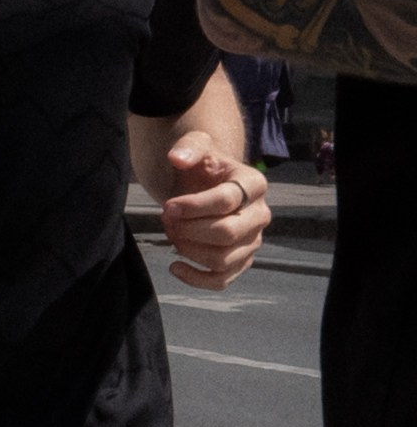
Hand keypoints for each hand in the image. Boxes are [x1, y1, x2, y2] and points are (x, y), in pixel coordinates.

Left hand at [159, 138, 269, 288]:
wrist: (208, 186)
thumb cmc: (203, 166)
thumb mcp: (196, 147)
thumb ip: (188, 147)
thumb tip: (178, 158)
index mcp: (254, 185)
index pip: (226, 201)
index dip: (193, 206)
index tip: (167, 206)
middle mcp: (260, 215)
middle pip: (226, 233)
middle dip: (189, 229)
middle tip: (166, 219)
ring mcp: (252, 241)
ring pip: (222, 259)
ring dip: (189, 250)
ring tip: (171, 234)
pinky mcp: (241, 261)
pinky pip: (222, 280)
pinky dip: (196, 278)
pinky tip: (175, 265)